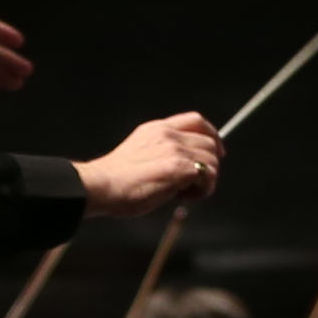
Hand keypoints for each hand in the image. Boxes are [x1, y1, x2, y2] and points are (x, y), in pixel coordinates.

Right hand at [73, 111, 222, 215]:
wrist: (101, 186)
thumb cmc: (115, 179)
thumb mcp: (140, 151)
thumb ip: (161, 150)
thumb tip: (183, 166)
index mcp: (158, 128)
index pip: (196, 120)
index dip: (212, 135)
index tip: (216, 151)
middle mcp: (169, 135)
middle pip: (209, 142)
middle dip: (209, 164)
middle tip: (193, 184)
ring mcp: (175, 150)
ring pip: (211, 161)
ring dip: (205, 180)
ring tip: (184, 193)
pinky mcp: (179, 168)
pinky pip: (208, 176)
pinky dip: (203, 190)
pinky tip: (183, 197)